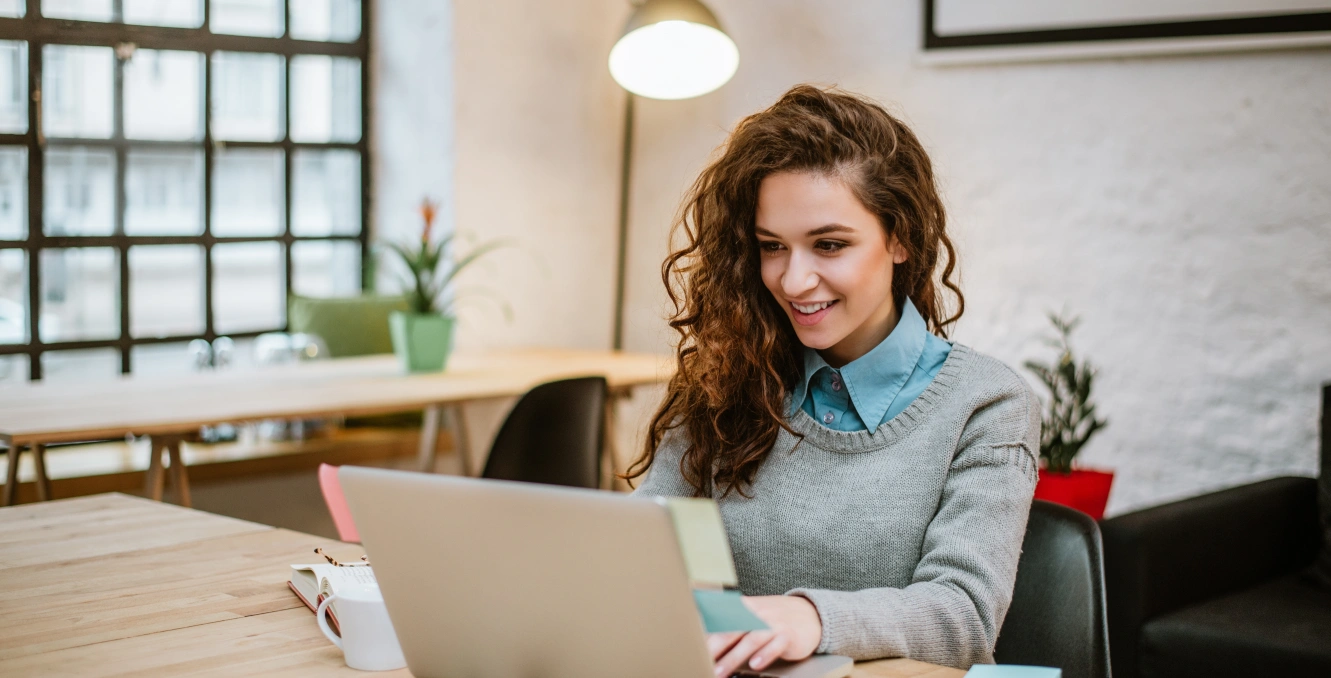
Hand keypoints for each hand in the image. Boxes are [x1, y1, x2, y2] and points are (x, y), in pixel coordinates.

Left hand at [707, 595, 821, 675]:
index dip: (705, 634)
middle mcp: (757, 613)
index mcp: (744, 607)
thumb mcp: (752, 615)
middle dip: (714, 648)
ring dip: (733, 657)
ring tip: (720, 672)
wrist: (810, 614)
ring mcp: (773, 623)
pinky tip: (755, 665)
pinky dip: (765, 655)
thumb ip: (731, 625)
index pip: (720, 619)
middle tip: (701, 662)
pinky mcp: (788, 635)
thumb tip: (704, 639)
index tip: (692, 648)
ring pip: (751, 640)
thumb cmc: (773, 619)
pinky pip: (775, 645)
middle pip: (732, 630)